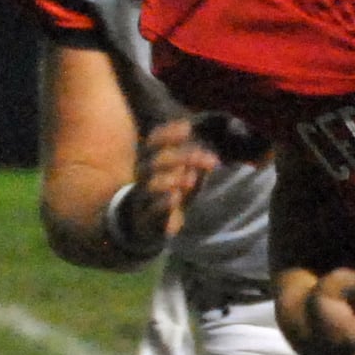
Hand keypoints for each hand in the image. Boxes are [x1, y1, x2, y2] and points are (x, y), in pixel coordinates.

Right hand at [120, 118, 220, 244]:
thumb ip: (195, 167)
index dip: (168, 133)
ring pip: (152, 184)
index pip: (153, 142)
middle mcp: (143, 176)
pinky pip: (152, 209)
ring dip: (172, 179)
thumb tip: (210, 161)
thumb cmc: (168, 195)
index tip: (188, 127)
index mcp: (150, 161)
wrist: (144, 228)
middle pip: (157, 161)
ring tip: (191, 179)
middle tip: (212, 160)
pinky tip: (175, 197)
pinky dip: (163, 203)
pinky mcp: (145, 218)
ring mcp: (142, 196)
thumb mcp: (184, 178)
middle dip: (184, 157)